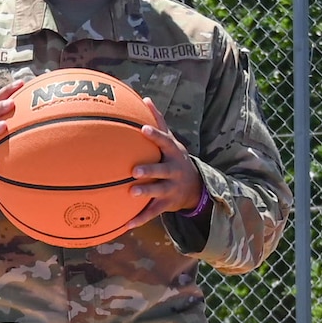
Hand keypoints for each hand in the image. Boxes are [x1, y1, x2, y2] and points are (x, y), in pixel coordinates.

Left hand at [116, 99, 202, 233]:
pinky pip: (152, 212)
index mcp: (174, 154)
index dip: (155, 136)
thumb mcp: (171, 141)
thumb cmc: (175, 159)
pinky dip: (140, 219)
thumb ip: (158, 121)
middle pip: (163, 170)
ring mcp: (171, 188)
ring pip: (158, 191)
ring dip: (146, 192)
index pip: (165, 142)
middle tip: (134, 170)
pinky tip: (126, 224)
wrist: (196, 187)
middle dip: (150, 170)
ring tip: (131, 193)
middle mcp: (174, 171)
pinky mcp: (167, 204)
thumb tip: (144, 98)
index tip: (143, 130)